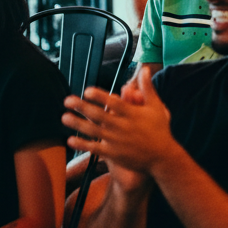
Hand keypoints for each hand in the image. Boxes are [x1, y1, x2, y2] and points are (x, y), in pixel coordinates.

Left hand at [62, 73, 176, 176]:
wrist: (163, 158)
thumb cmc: (160, 130)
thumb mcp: (156, 107)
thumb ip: (147, 88)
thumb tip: (145, 69)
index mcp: (132, 113)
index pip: (113, 102)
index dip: (99, 96)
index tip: (87, 90)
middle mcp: (122, 126)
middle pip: (99, 115)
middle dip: (82, 107)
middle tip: (67, 100)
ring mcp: (117, 141)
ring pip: (93, 131)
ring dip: (77, 124)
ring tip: (64, 117)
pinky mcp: (114, 154)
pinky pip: (95, 148)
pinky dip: (82, 144)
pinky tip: (70, 140)